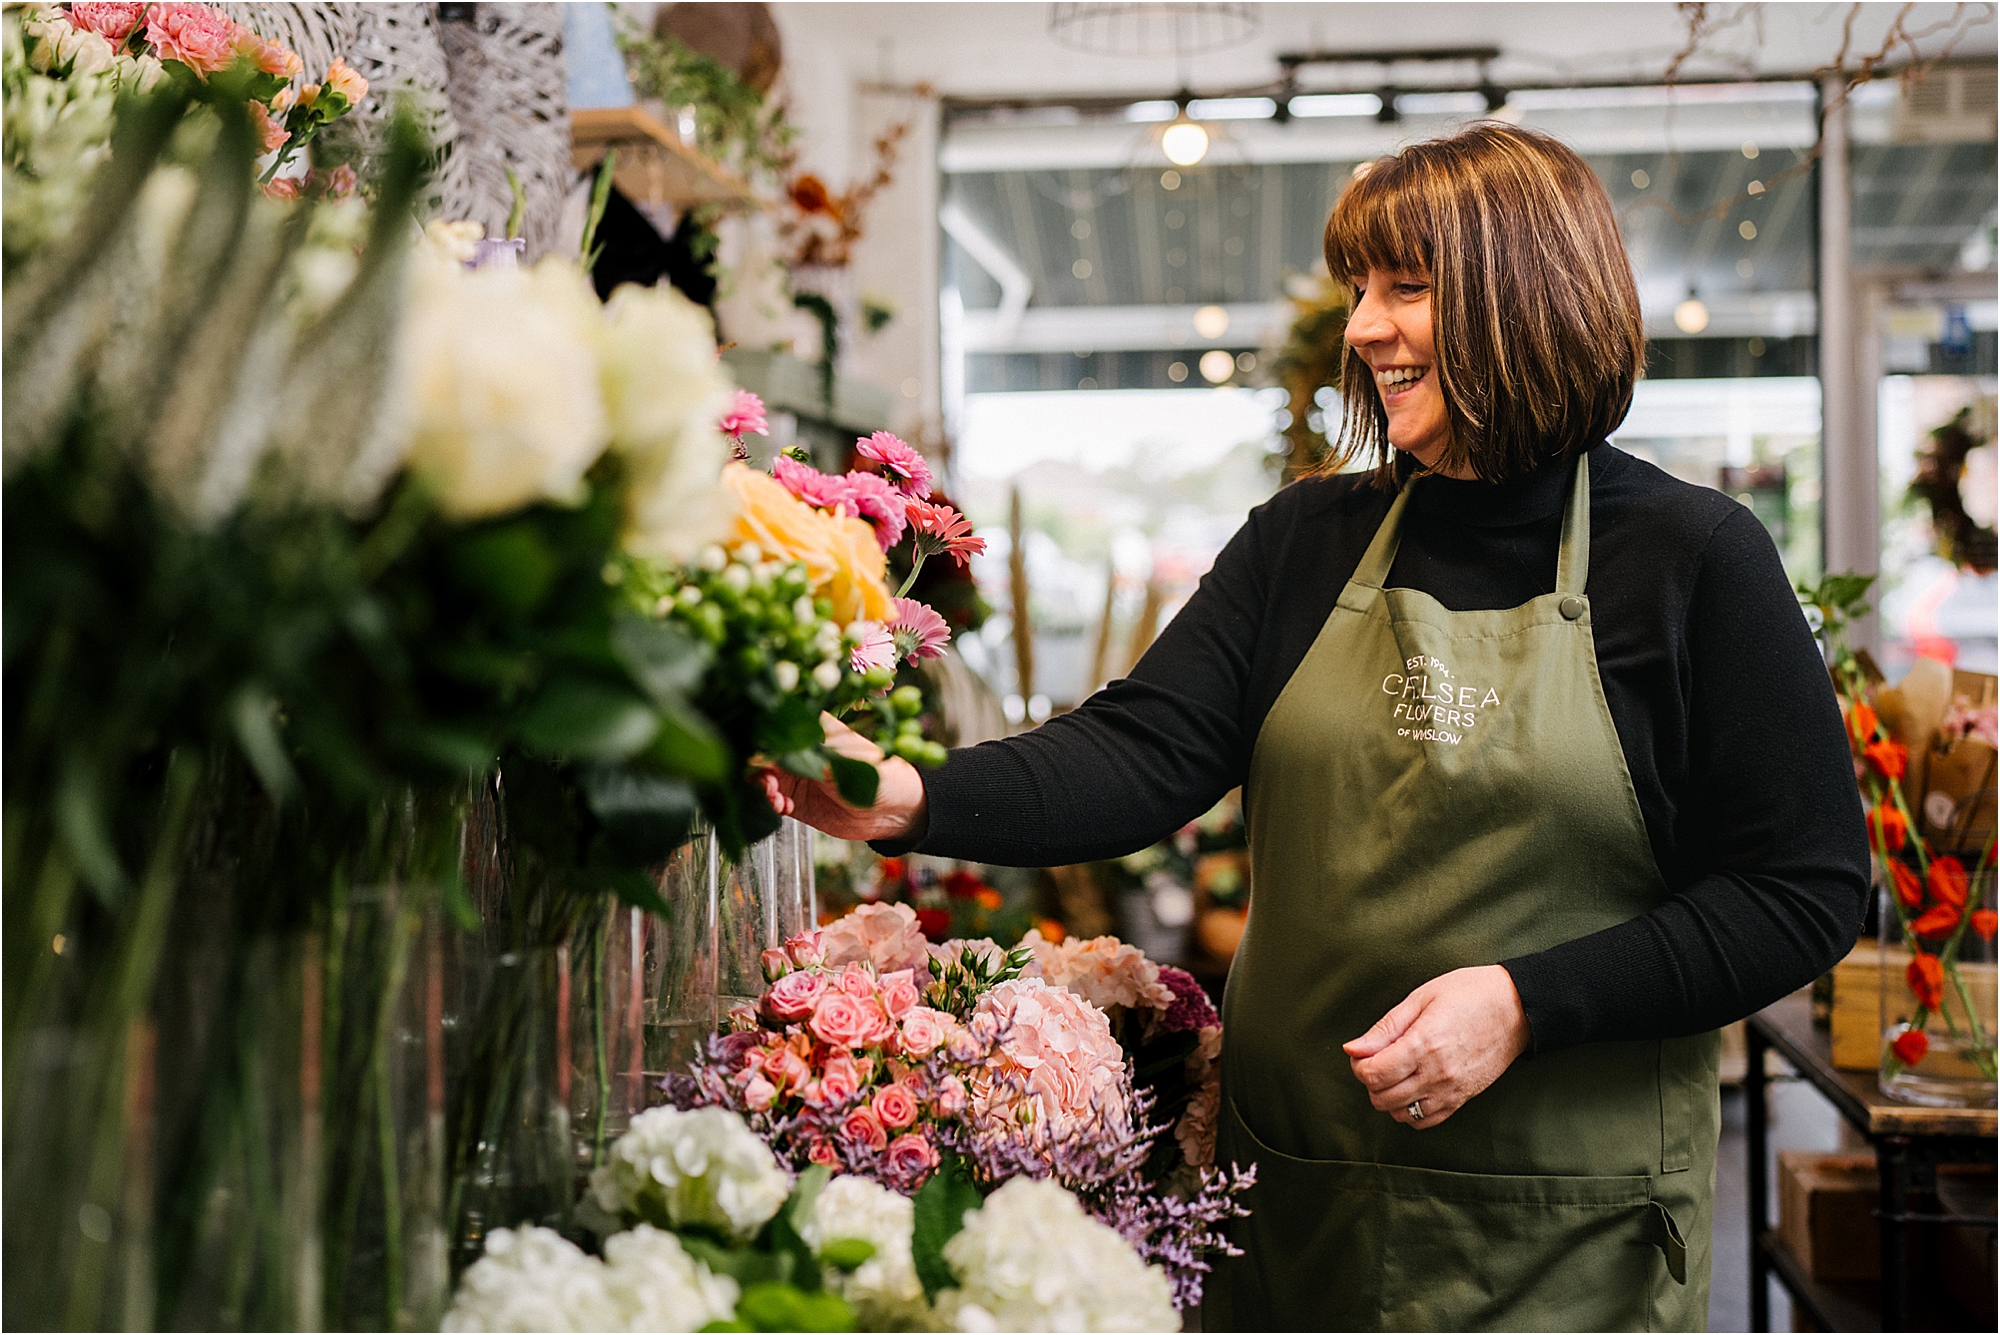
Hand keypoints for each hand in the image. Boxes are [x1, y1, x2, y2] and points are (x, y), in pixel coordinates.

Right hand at [760, 712, 927, 843]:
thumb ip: (813, 756)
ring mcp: (797, 773)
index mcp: (814, 726)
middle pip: (763, 748)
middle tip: (767, 781)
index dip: (762, 734)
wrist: (896, 813)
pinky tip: (783, 808)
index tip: (756, 748)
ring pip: (761, 774)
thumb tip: (783, 748)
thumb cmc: (882, 775)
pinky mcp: (796, 798)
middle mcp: (801, 747)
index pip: (777, 721)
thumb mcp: (847, 762)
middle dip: (758, 764)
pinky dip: (771, 803)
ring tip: (777, 799)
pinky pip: (771, 798)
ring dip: (762, 786)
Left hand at [1342, 965, 1530, 1129]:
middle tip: (1377, 1060)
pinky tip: (1411, 1089)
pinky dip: (1410, 1111)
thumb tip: (1353, 1049)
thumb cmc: (1469, 993)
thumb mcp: (1421, 998)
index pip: (1373, 1075)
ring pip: (1401, 1114)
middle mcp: (1436, 1074)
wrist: (1517, 1008)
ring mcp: (1451, 1090)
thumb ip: (1385, 1028)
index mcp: (1423, 1045)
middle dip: (1370, 1081)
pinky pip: (1426, 1120)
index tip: (1362, 1052)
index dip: (1358, 1066)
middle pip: (1382, 1098)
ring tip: (1395, 1073)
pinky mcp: (1463, 1099)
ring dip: (1389, 1097)